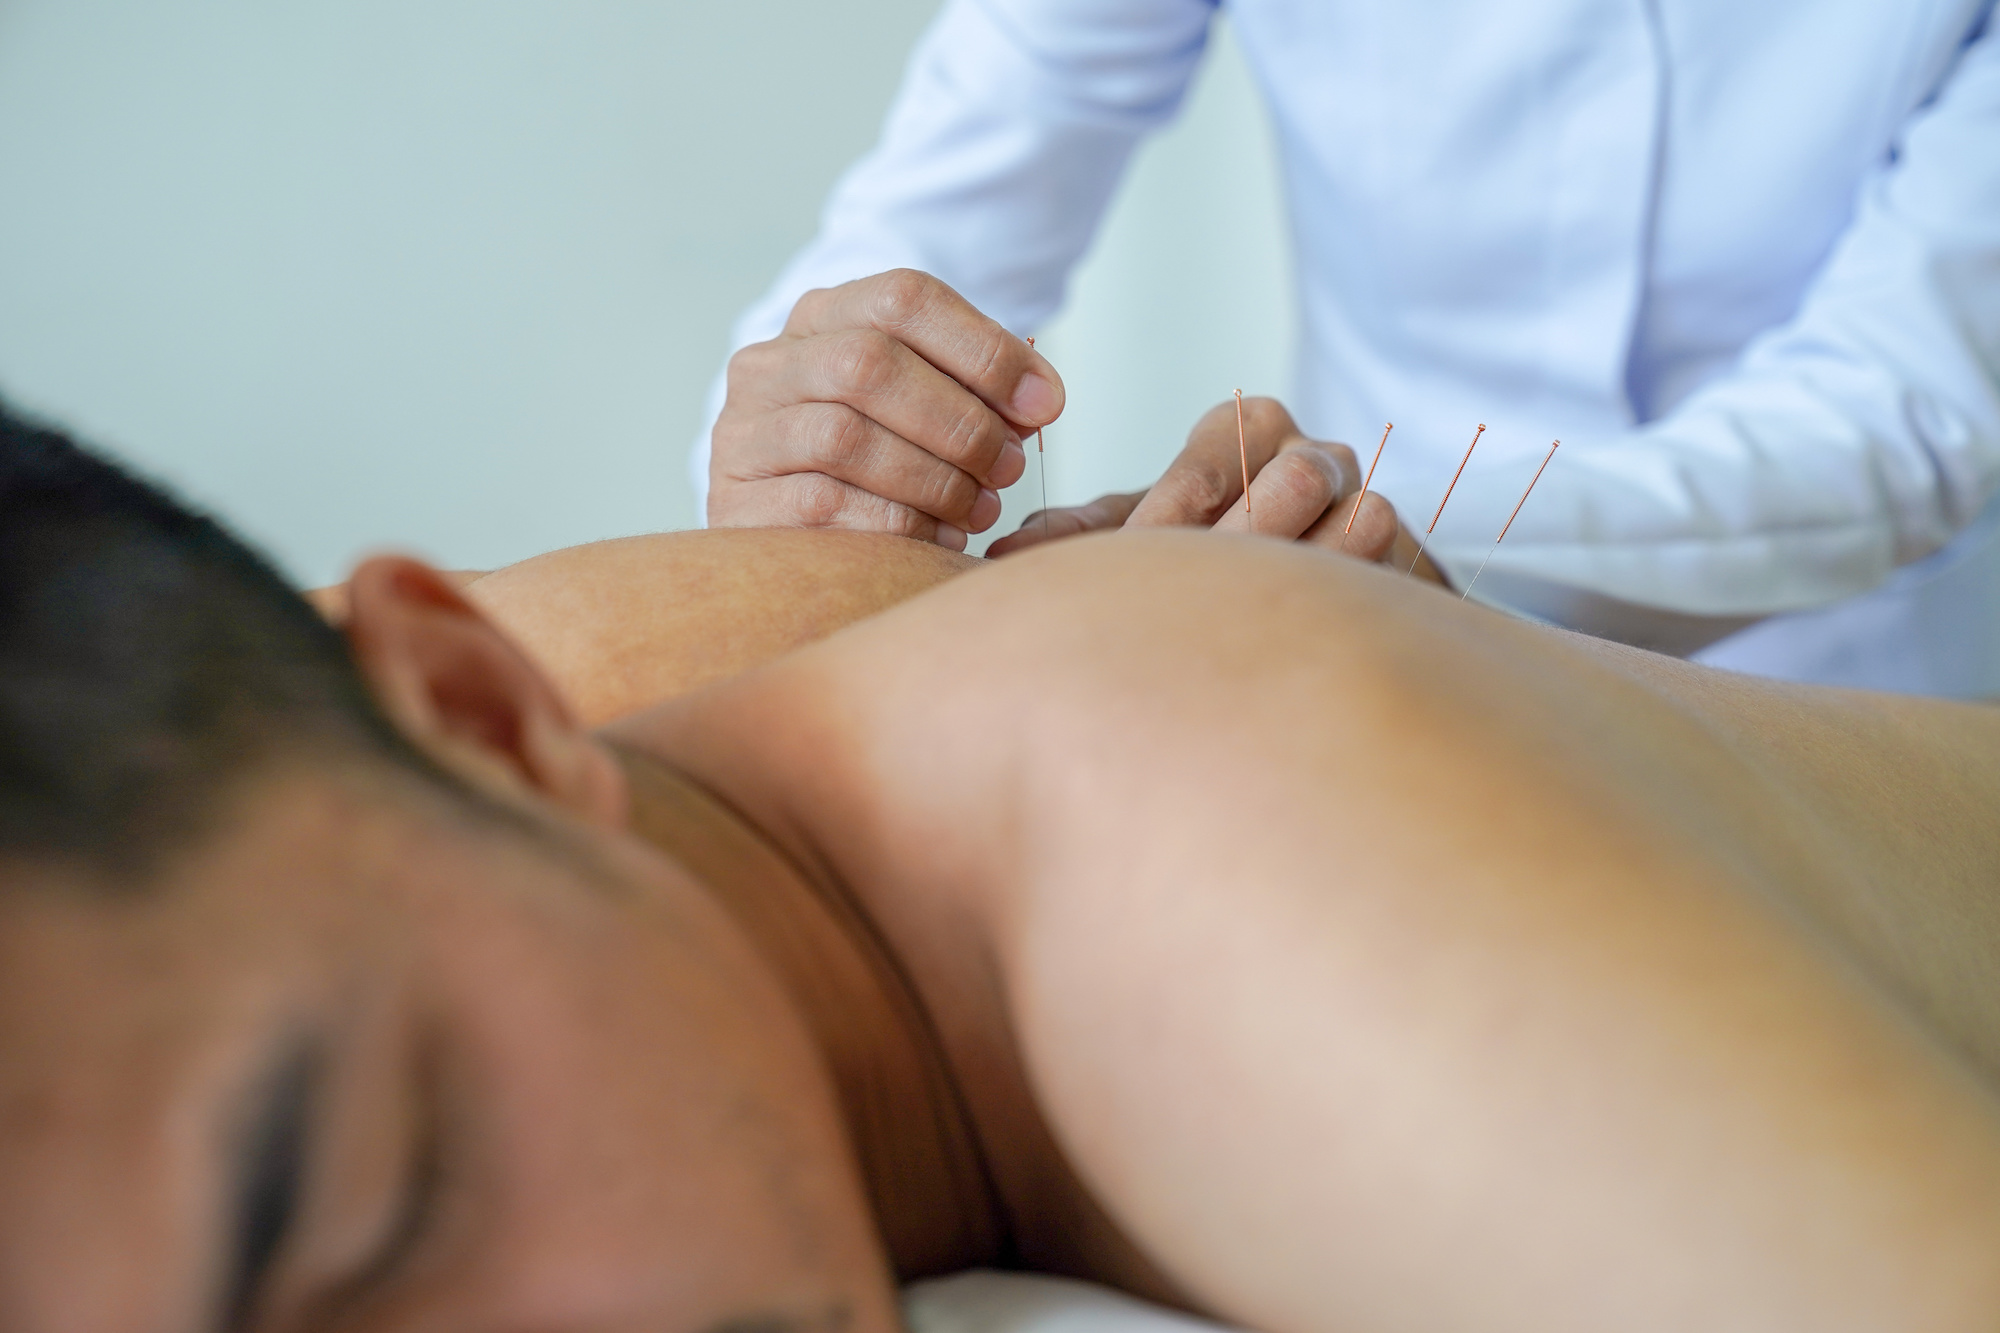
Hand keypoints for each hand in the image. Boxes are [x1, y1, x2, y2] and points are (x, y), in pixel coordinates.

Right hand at [709, 269, 1064, 551]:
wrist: (787, 523)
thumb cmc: (879, 454)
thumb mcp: (928, 400)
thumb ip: (983, 390)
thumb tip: (1042, 399)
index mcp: (823, 316)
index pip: (903, 298)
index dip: (983, 349)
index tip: (1044, 404)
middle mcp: (769, 364)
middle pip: (869, 365)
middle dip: (959, 421)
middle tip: (1009, 466)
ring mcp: (742, 432)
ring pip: (844, 438)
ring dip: (931, 478)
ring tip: (979, 506)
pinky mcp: (735, 502)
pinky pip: (822, 505)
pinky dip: (896, 524)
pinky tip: (936, 537)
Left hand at [988, 397, 1447, 583]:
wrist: (1314, 613)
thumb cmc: (1203, 565)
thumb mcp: (1137, 542)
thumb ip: (1077, 537)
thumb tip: (1000, 560)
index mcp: (1243, 431)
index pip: (1207, 464)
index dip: (1169, 521)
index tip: (1129, 573)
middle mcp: (1316, 455)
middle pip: (1296, 478)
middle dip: (1243, 542)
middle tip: (1193, 600)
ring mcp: (1376, 505)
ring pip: (1365, 519)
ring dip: (1308, 575)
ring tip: (1253, 626)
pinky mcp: (1414, 571)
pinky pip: (1398, 579)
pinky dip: (1354, 613)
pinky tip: (1303, 654)